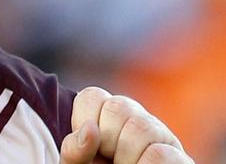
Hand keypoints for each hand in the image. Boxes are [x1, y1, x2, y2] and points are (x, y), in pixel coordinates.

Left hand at [59, 87, 193, 163]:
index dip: (84, 121)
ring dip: (126, 156)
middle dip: (107, 140)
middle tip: (111, 160)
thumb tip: (90, 129)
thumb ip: (74, 149)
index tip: (90, 145)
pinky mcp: (179, 158)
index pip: (92, 96)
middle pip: (117, 107)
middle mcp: (135, 119)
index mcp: (107, 116)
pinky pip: (161, 154)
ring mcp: (160, 136)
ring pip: (141, 127)